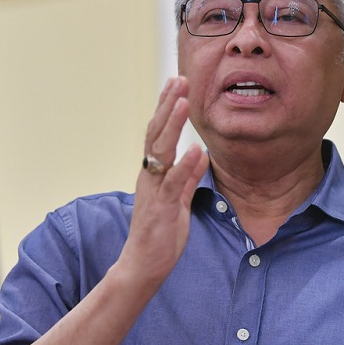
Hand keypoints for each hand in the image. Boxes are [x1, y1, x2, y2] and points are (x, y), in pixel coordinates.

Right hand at [119, 76, 207, 283]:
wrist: (144, 265)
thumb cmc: (160, 234)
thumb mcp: (179, 201)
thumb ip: (187, 178)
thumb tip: (200, 155)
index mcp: (153, 172)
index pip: (157, 132)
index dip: (166, 107)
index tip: (177, 83)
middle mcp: (149, 176)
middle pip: (155, 133)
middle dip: (168, 105)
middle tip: (179, 79)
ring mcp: (153, 190)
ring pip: (160, 151)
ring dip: (172, 125)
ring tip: (183, 102)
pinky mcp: (160, 208)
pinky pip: (173, 183)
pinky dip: (185, 166)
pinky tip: (197, 150)